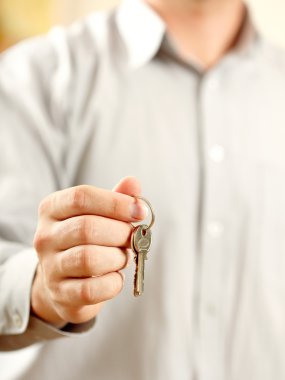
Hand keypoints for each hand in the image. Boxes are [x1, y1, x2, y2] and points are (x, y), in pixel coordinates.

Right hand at [31, 177, 145, 326]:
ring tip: (122, 257)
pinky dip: (113, 283)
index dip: (116, 203)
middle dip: (120, 233)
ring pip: (88, 258)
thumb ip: (116, 198)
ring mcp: (50, 267)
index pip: (82, 197)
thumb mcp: (98, 214)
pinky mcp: (60, 294)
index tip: (139, 211)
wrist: (66, 281)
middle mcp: (45, 236)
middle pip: (87, 228)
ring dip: (117, 258)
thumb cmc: (87, 241)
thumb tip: (133, 183)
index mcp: (52, 209)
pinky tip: (115, 276)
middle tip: (132, 238)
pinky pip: (92, 289)